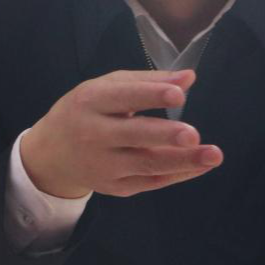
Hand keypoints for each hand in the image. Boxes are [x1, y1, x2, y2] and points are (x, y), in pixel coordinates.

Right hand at [19, 69, 222, 198]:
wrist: (51, 154)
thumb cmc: (87, 111)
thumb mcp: (108, 87)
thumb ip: (148, 82)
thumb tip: (189, 77)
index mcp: (91, 101)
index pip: (124, 97)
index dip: (151, 95)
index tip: (179, 94)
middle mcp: (94, 134)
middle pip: (134, 134)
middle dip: (165, 135)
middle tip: (193, 134)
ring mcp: (104, 165)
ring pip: (146, 164)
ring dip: (182, 161)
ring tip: (213, 155)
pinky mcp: (115, 187)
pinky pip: (151, 182)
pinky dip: (178, 174)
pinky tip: (200, 166)